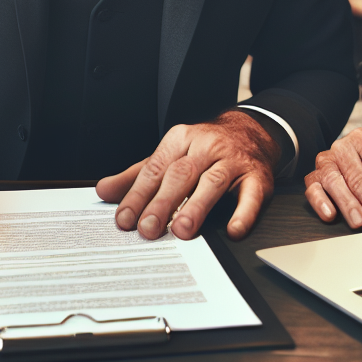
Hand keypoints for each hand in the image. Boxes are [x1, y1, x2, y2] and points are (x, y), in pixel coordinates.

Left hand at [95, 111, 279, 240]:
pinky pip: (252, 194)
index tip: (124, 219)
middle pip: (182, 174)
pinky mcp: (258, 176)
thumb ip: (138, 175)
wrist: (251, 131)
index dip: (138, 194)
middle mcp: (207, 146)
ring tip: (183, 230)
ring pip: (213, 181)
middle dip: (163, 202)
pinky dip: (244, 212)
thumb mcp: (171, 155)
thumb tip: (104, 191)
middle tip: (148, 229)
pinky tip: (234, 230)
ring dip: (197, 206)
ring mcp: (234, 160)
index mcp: (182, 139)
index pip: (156, 168)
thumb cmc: (205, 149)